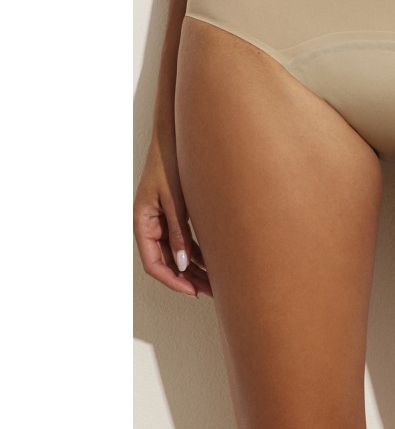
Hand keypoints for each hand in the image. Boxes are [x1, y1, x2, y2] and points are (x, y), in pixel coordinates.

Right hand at [133, 133, 212, 296]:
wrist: (175, 137)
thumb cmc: (170, 162)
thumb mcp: (175, 199)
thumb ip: (178, 231)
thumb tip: (184, 264)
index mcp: (142, 222)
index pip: (153, 263)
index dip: (172, 280)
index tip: (193, 291)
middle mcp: (150, 224)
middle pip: (166, 262)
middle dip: (187, 279)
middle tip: (211, 292)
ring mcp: (162, 220)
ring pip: (176, 253)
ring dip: (195, 268)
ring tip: (216, 282)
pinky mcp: (174, 214)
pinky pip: (184, 240)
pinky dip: (198, 252)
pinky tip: (214, 261)